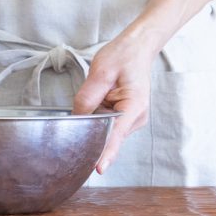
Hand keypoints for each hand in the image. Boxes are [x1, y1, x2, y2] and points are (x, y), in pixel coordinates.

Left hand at [72, 32, 156, 174]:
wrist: (137, 47)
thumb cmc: (124, 55)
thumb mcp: (101, 72)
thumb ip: (88, 97)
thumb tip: (77, 118)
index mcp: (134, 106)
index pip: (116, 134)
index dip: (106, 152)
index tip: (98, 169)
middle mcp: (137, 117)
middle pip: (109, 134)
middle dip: (93, 127)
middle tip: (88, 104)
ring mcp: (132, 119)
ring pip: (107, 129)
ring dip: (96, 118)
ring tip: (101, 90)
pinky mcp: (126, 117)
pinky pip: (108, 123)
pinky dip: (100, 115)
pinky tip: (101, 97)